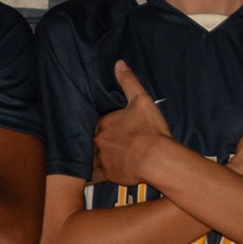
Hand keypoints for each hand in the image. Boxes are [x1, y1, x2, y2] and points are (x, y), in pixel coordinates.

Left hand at [92, 61, 176, 186]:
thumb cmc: (152, 132)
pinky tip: (83, 178)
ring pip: (87, 158)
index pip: (93, 122)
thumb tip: (119, 65)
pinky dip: (87, 178)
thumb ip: (129, 82)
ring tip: (84, 158)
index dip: (97, 124)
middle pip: (87, 139)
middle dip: (92, 140)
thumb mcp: (142, 101)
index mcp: (104, 123)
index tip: (101, 125)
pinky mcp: (108, 175)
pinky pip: (92, 177)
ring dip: (86, 158)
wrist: (159, 159)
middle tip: (95, 141)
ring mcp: (102, 159)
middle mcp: (98, 141)